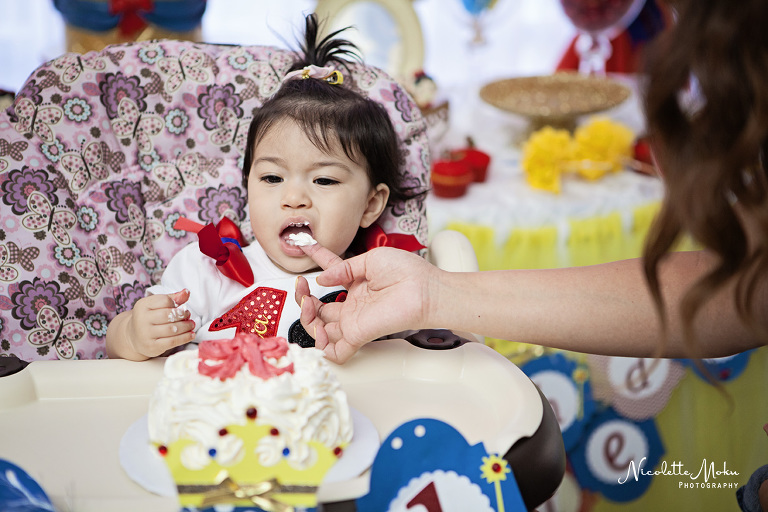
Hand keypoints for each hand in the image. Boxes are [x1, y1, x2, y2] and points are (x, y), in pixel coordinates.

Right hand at [107, 289, 195, 359]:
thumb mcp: (156, 305)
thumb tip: (186, 292)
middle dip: (182, 315)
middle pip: (168, 315)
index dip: (176, 304)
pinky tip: (191, 334)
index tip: (182, 307)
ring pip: (172, 329)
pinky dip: (184, 337)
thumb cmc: (149, 317)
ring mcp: (146, 334)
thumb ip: (172, 298)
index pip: (164, 300)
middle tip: (188, 316)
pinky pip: (172, 341)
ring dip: (186, 326)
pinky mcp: (152, 346)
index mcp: (142, 305)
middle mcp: (142, 319)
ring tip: (191, 324)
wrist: (134, 336)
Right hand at [295, 243, 436, 362]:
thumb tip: (322, 277)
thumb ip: (344, 268)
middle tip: (302, 287)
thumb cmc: (408, 273)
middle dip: (303, 298)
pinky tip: (318, 330)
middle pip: (319, 309)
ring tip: (308, 304)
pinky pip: (334, 351)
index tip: (306, 246)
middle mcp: (353, 305)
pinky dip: (320, 346)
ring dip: (307, 318)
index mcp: (357, 285)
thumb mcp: (371, 259)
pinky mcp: (358, 335)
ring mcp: (354, 321)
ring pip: (320, 330)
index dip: (317, 260)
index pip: (330, 275)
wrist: (424, 290)